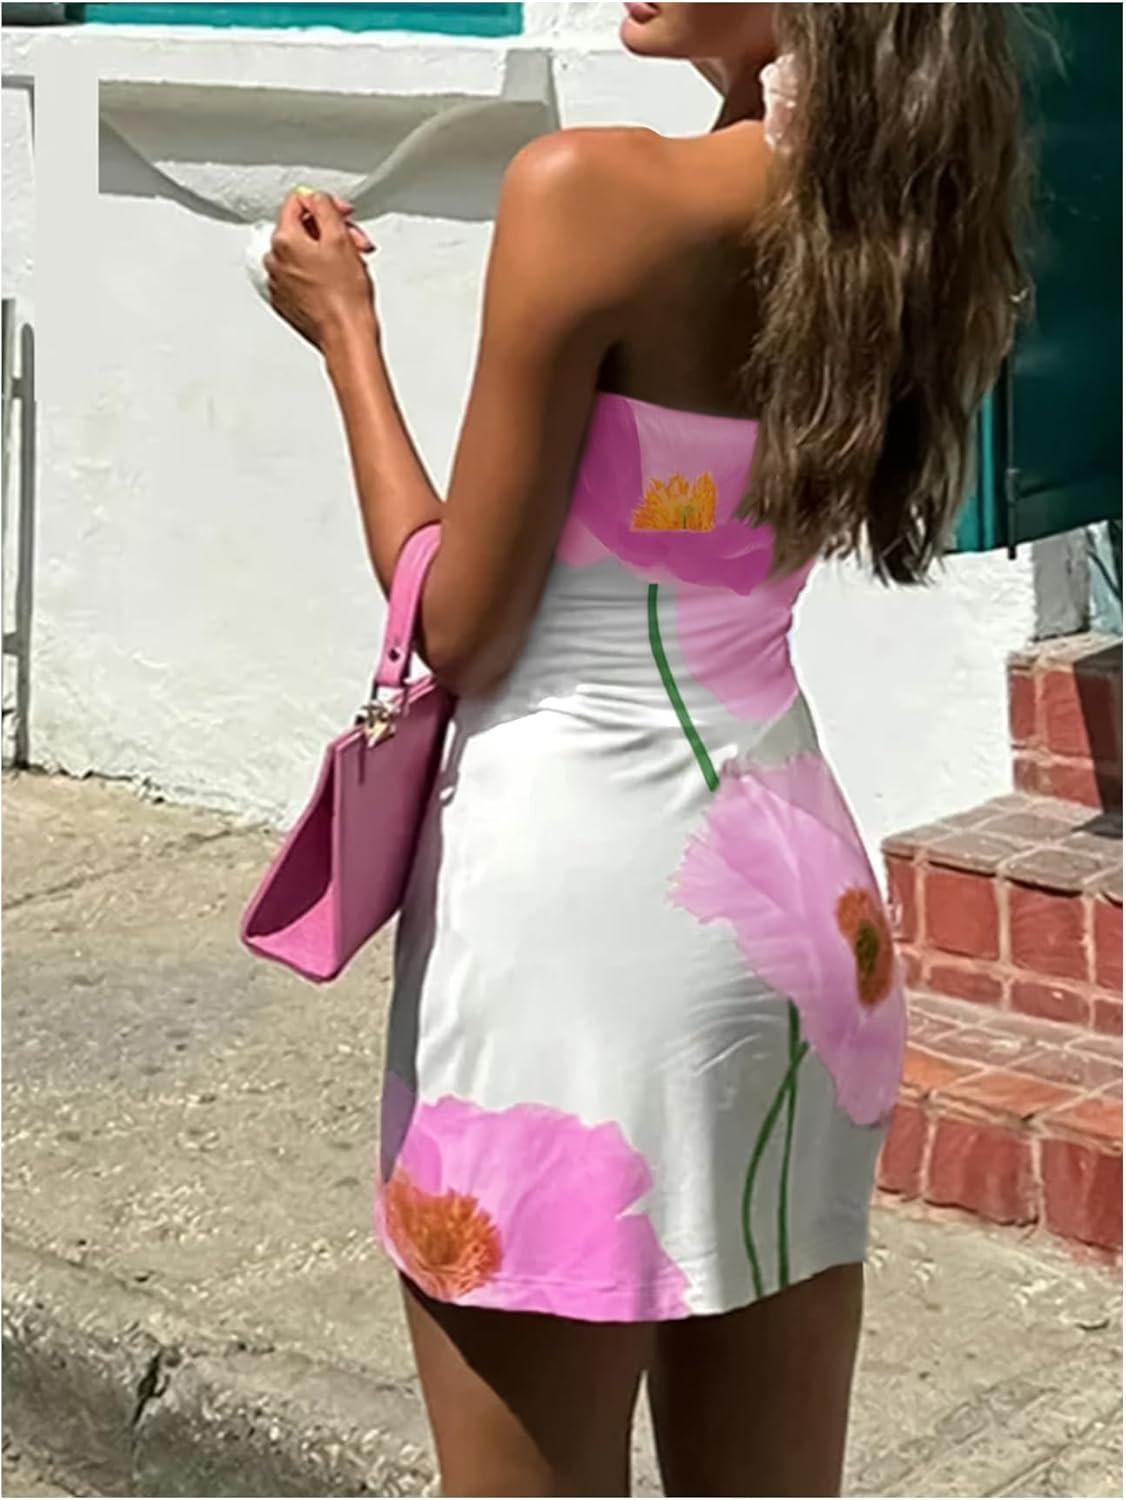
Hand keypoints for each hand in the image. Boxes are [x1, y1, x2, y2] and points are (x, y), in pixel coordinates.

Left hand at [264, 191, 377, 350]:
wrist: (345, 336)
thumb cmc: (345, 297)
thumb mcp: (340, 238)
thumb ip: (324, 207)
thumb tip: (316, 199)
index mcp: (284, 241)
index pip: (297, 202)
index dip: (326, 204)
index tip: (343, 214)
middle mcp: (274, 260)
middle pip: (301, 229)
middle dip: (330, 231)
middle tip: (354, 243)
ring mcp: (278, 283)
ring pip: (302, 253)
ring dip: (327, 252)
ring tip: (350, 265)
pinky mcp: (287, 302)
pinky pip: (300, 276)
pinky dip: (318, 273)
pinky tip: (337, 282)